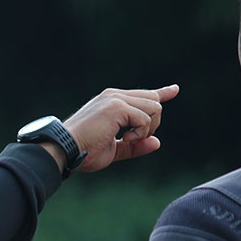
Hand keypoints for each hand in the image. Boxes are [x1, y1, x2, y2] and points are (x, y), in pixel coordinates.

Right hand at [63, 85, 179, 172]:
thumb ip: (135, 145)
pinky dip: (140, 133)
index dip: (161, 93)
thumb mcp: (114, 149)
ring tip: (126, 139)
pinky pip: (145, 118)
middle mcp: (114, 95)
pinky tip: (124, 138)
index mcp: (112, 102)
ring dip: (146, 129)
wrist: (65, 149)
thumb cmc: (84, 151)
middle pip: (153, 101)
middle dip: (152, 124)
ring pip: (154, 108)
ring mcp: (116, 99)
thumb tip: (156, 143)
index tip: (175, 89)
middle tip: (132, 139)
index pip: (143, 95)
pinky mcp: (117, 106)